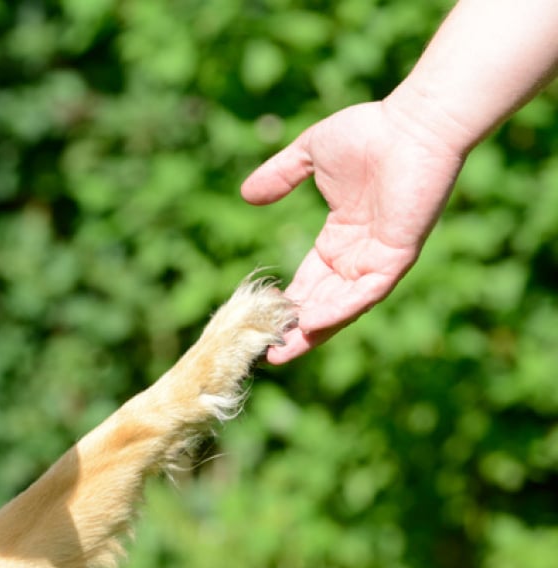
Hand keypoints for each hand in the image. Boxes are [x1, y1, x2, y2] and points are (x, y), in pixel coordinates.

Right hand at [241, 100, 466, 363]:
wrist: (413, 124)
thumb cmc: (369, 132)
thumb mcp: (310, 155)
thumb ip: (280, 176)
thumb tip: (247, 195)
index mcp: (341, 236)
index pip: (311, 280)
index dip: (288, 302)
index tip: (261, 319)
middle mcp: (360, 254)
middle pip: (324, 302)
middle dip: (297, 328)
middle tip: (268, 351)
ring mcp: (379, 258)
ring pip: (344, 306)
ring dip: (314, 330)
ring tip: (284, 350)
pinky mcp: (397, 257)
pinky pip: (366, 293)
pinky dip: (339, 310)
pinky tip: (311, 323)